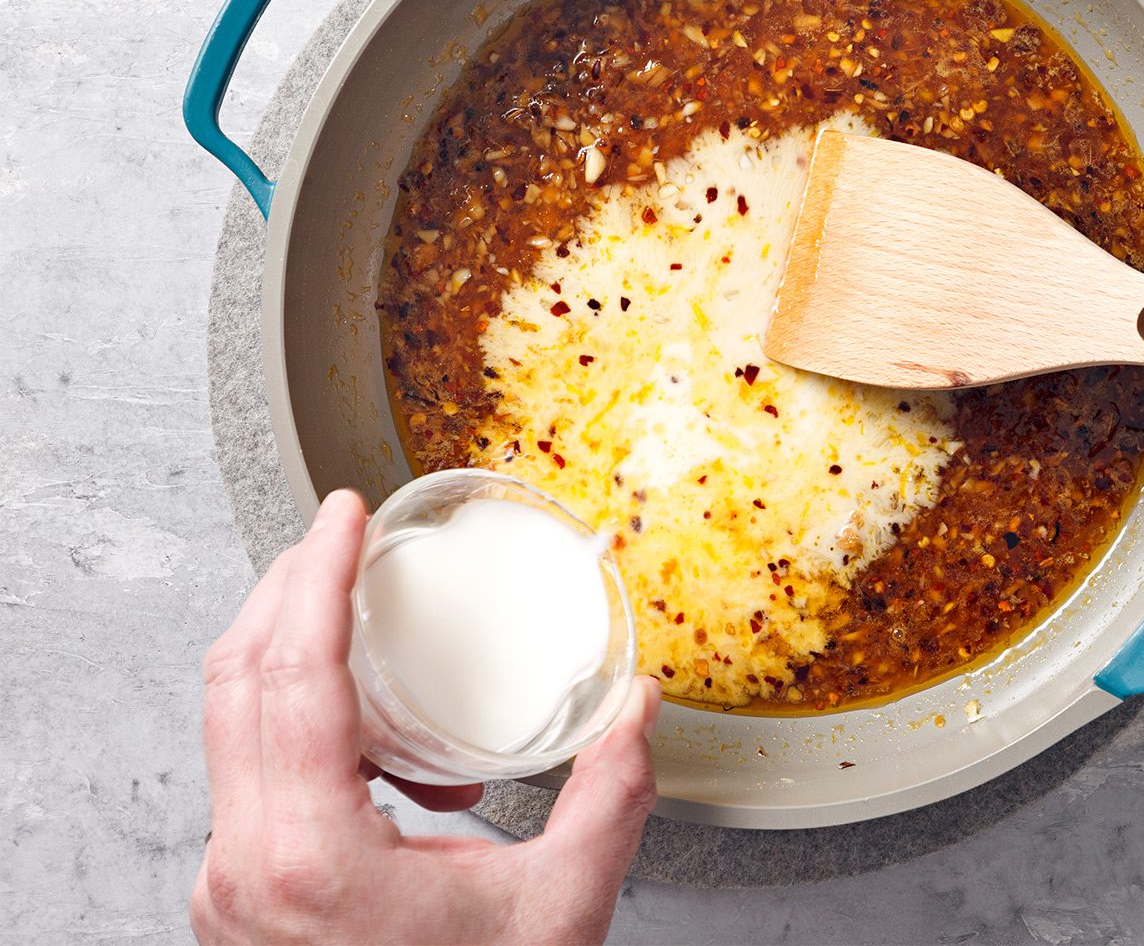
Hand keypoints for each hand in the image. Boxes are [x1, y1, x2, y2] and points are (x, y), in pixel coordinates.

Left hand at [192, 490, 661, 943]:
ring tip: (355, 615)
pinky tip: (371, 728)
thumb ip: (609, 798)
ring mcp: (231, 887)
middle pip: (236, 681)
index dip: (313, 576)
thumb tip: (639, 709)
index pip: (291, 676)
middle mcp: (248, 867)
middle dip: (287, 588)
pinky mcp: (241, 898)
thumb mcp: (561, 910)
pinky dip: (294, 718)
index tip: (340, 514)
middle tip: (341, 535)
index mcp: (311, 858)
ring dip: (285, 651)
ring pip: (228, 725)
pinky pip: (247, 774)